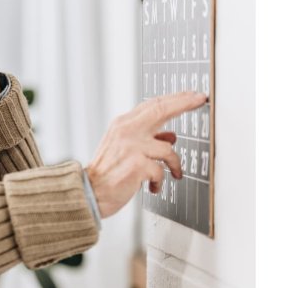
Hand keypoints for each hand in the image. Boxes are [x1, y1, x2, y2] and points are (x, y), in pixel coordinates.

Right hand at [86, 92, 207, 217]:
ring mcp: (132, 147)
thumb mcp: (123, 148)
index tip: (192, 95)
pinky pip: (161, 171)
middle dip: (184, 102)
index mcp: (122, 124)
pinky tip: (153, 186)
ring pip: (168, 148)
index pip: (152, 105)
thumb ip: (146, 138)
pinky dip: (160, 180)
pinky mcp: (138, 166)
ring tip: (174, 173)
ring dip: (174, 163)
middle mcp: (126, 131)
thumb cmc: (106, 172)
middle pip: (161, 110)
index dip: (175, 98)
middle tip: (199, 99)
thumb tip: (170, 136)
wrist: (89, 192)